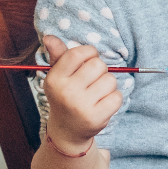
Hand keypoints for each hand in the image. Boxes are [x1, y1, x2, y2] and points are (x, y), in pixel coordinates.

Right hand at [41, 35, 121, 153]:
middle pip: (98, 64)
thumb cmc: (65, 97)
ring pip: (110, 80)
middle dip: (99, 71)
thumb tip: (49, 37)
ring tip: (95, 94)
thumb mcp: (58, 76)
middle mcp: (66, 92)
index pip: (79, 53)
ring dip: (107, 85)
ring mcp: (81, 106)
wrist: (67, 131)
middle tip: (91, 82)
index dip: (89, 53)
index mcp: (54, 79)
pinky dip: (113, 98)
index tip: (87, 61)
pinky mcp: (96, 117)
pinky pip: (118, 96)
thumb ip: (58, 56)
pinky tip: (102, 104)